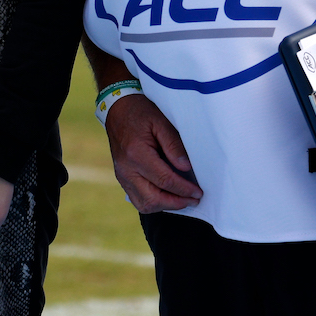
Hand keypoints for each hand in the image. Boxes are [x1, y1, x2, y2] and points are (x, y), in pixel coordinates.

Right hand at [104, 94, 201, 212]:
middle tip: (194, 200)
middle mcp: (127, 169)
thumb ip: (174, 144)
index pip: (164, 180)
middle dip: (176, 203)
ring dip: (165, 206)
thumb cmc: (141, 112)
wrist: (117, 109)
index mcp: (136, 154)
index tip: (198, 192)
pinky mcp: (122, 178)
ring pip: (144, 204)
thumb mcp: (161, 121)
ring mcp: (122, 176)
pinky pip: (137, 199)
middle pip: (153, 198)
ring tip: (182, 200)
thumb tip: (185, 167)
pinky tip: (167, 197)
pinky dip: (154, 203)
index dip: (183, 189)